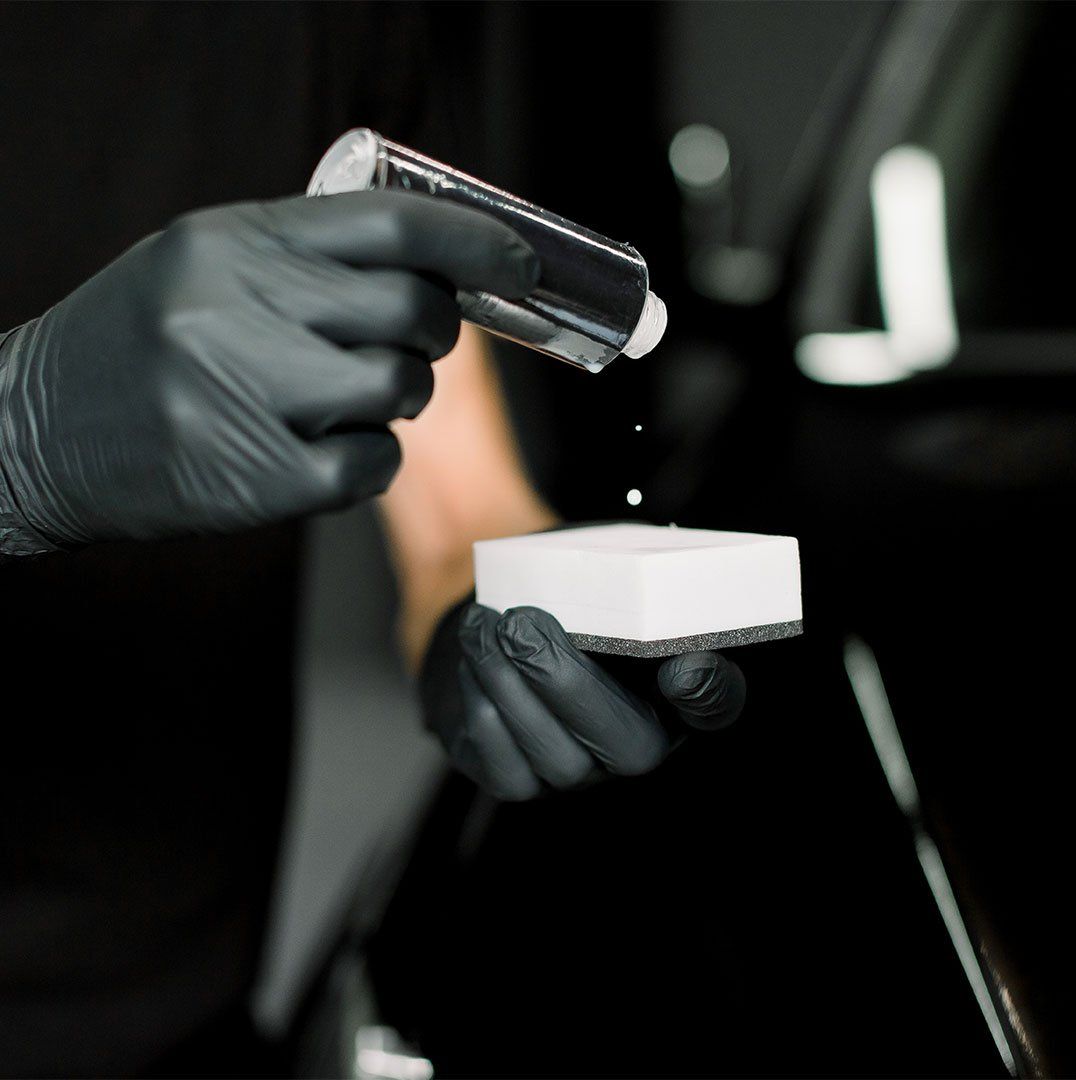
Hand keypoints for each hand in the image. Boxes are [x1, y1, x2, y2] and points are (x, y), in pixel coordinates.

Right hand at [0, 191, 537, 553]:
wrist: (35, 432)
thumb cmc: (136, 343)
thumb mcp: (203, 263)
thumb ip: (307, 255)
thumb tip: (433, 265)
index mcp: (234, 242)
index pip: (393, 226)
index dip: (474, 244)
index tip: (517, 263)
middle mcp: (241, 309)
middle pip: (414, 310)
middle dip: (434, 329)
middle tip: (410, 340)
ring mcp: (249, 396)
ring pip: (401, 387)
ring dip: (397, 396)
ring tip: (340, 398)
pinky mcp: (260, 478)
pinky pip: (374, 463)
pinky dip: (368, 459)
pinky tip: (319, 450)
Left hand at [421, 601, 746, 799]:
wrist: (495, 617)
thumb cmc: (559, 591)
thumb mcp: (597, 572)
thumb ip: (626, 578)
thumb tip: (637, 573)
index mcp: (676, 688)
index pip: (717, 702)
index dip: (708, 693)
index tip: (680, 667)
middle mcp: (638, 743)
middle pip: (630, 747)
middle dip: (565, 681)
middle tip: (521, 622)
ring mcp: (582, 772)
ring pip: (557, 757)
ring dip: (510, 684)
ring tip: (484, 625)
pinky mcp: (522, 781)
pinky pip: (506, 767)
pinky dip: (484, 706)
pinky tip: (474, 657)